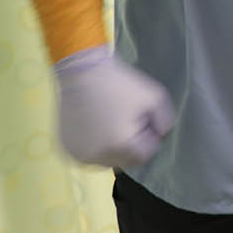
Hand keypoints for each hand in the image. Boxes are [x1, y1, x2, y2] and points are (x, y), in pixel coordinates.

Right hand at [53, 45, 173, 167]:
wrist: (79, 71)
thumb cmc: (117, 83)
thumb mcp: (153, 96)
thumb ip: (165, 121)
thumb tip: (160, 136)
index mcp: (119, 145)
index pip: (143, 156)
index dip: (146, 137)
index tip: (140, 119)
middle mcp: (97, 156)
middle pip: (125, 160)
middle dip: (129, 144)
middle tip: (124, 120)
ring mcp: (80, 154)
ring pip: (106, 160)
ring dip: (112, 148)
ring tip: (109, 122)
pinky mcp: (67, 150)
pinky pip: (88, 156)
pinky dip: (94, 146)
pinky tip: (94, 127)